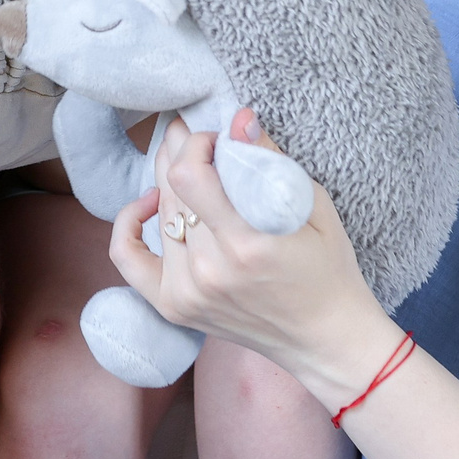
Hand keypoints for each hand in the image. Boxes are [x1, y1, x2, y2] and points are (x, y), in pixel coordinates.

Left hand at [106, 114, 392, 408]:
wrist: (325, 340)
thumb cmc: (329, 271)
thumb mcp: (313, 208)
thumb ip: (270, 161)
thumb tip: (240, 117)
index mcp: (247, 244)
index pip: (189, 175)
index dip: (196, 143)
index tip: (217, 137)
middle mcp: (209, 270)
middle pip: (171, 188)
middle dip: (182, 151)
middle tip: (197, 136)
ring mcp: (187, 292)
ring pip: (160, 213)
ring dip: (170, 182)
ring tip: (191, 167)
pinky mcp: (174, 306)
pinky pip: (128, 257)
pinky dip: (129, 223)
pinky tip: (148, 201)